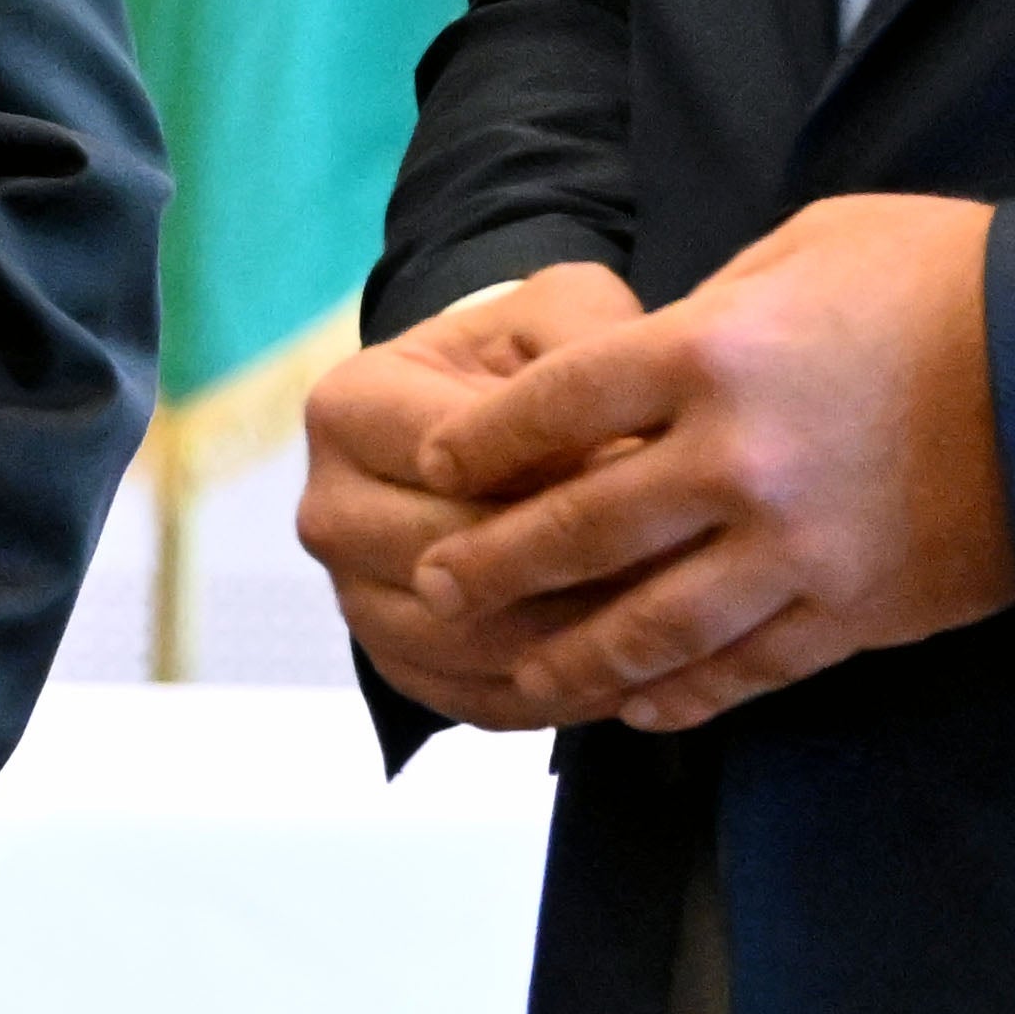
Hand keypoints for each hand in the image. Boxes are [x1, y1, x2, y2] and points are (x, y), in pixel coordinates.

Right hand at [296, 261, 652, 723]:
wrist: (482, 427)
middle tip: (687, 570)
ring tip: (672, 630)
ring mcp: (350, 595)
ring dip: (569, 646)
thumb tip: (637, 437)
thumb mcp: (560, 313)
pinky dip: (554, 699)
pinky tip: (633, 675)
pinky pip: (472, 700)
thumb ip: (589, 345)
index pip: (453, 459)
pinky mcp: (389, 661)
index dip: (560, 475)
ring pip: (466, 642)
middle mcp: (327, 506)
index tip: (666, 481)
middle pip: (452, 559)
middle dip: (570, 568)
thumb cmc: (531, 365)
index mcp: (348, 406)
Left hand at [397, 194, 1013, 735]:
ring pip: (652, 624)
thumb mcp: (813, 247)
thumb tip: (653, 351)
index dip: (481, 439)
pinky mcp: (863, 608)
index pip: (556, 405)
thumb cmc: (960, 279)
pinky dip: (687, 695)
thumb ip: (715, 306)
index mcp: (716, 349)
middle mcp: (741, 456)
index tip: (433, 462)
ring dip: (572, 655)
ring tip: (519, 672)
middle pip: (579, 528)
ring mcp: (801, 545)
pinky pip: (750, 668)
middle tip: (436, 584)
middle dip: (493, 564)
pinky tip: (642, 708)